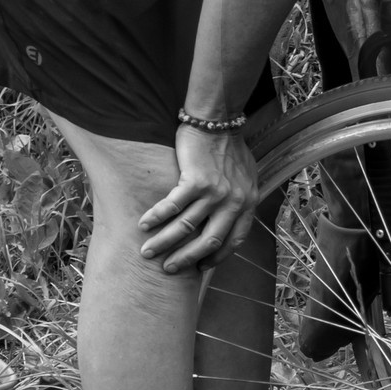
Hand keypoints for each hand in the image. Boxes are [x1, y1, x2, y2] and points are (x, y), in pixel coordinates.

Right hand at [138, 125, 259, 273]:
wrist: (219, 121)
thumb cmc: (230, 147)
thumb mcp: (245, 177)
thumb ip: (239, 198)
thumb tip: (228, 217)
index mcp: (247, 203)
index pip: (234, 240)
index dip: (216, 256)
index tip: (200, 266)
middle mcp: (234, 202)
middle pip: (209, 241)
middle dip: (186, 258)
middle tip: (167, 268)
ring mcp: (216, 192)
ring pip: (186, 227)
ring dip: (164, 242)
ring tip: (147, 251)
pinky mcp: (196, 180)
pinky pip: (172, 206)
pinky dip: (156, 217)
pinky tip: (143, 224)